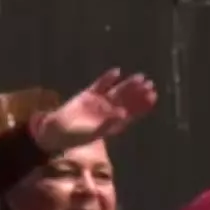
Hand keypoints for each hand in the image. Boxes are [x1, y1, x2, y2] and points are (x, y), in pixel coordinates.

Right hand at [31, 69, 156, 151]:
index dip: (142, 105)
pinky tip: (116, 72)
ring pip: (116, 91)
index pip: (131, 113)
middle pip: (127, 100)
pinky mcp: (88, 94)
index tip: (153, 97)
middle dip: (138, 93)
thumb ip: (108, 122)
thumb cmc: (74, 137)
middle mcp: (108, 112)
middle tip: (150, 84)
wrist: (56, 131)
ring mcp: (98, 102)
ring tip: (140, 77)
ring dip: (128, 84)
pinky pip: (100, 85)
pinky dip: (107, 79)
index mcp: (112, 124)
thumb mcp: (93, 132)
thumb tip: (124, 114)